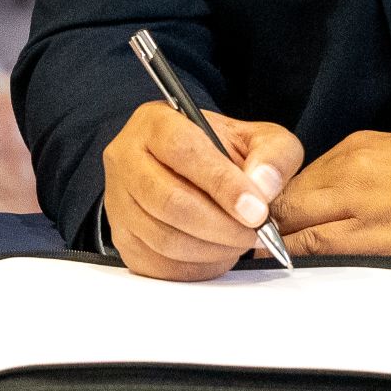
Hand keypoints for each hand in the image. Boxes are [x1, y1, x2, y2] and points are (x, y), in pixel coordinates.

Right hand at [100, 98, 308, 282]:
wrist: (190, 172)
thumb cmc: (221, 153)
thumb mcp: (257, 139)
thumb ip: (272, 155)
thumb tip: (262, 186)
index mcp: (155, 123)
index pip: (184, 150)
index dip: (223, 184)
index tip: (257, 210)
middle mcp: (126, 159)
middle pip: (170, 201)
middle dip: (222, 225)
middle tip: (255, 232)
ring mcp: (118, 202)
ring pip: (165, 238)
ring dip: (213, 249)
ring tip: (240, 241)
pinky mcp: (122, 239)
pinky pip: (159, 265)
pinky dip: (197, 267)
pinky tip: (218, 253)